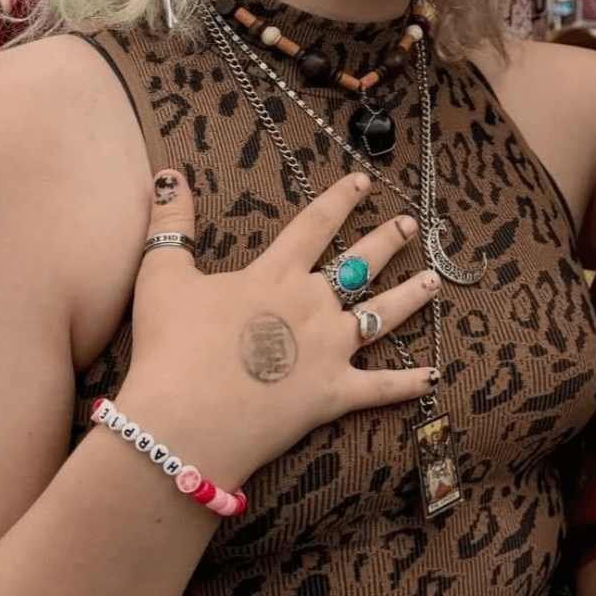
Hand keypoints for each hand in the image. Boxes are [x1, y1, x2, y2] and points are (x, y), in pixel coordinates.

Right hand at [113, 169, 438, 486]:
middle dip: (388, 241)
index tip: (364, 181)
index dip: (341, 199)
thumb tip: (167, 174)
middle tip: (412, 226)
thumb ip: (170, 223)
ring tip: (433, 281)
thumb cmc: (170, 348)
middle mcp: (312, 305)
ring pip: (381, 316)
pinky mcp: (333, 394)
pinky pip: (381, 388)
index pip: (316, 224)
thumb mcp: (161, 277)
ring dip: (411, 297)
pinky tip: (434, 377)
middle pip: (360, 265)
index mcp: (276, 275)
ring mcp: (328, 350)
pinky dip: (409, 383)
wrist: (183, 421)